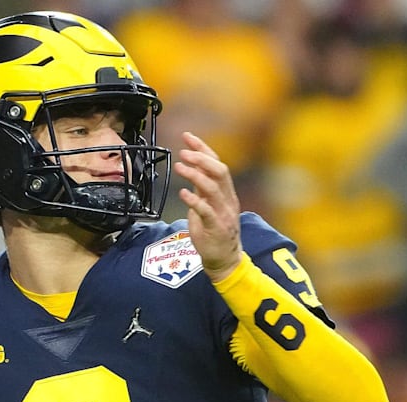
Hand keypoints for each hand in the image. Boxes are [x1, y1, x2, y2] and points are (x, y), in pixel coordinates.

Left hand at [172, 132, 242, 281]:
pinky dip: (194, 200)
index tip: (187, 137)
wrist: (224, 259)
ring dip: (195, 175)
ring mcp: (223, 213)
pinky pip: (206, 210)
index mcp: (225, 191)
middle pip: (219, 171)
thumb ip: (202, 186)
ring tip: (179, 167)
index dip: (203, 149)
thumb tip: (193, 165)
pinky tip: (183, 192)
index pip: (217, 163)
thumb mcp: (208, 203)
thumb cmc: (213, 230)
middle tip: (182, 152)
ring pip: (213, 188)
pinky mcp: (216, 227)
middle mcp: (227, 199)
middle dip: (201, 158)